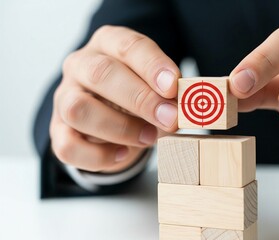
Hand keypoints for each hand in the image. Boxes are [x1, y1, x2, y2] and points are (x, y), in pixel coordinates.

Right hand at [50, 26, 179, 171]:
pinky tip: (122, 154)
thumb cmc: (138, 94)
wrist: (112, 116)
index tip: (174, 86)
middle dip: (140, 98)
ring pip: (78, 109)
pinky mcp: (58, 130)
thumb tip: (185, 108)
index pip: (128, 46)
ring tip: (149, 137)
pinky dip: (98, 156)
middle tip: (170, 118)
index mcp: (108, 44)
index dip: (152, 66)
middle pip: (100, 74)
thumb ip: (169, 93)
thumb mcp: (156, 86)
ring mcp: (65, 97)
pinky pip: (68, 146)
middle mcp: (81, 65)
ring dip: (119, 128)